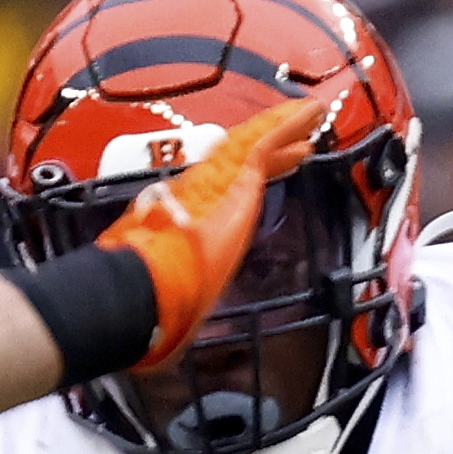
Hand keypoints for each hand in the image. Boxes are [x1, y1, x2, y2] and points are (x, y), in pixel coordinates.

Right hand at [97, 89, 335, 373]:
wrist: (139, 292)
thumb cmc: (148, 302)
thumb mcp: (169, 301)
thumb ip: (176, 306)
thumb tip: (167, 341)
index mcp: (188, 220)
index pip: (223, 191)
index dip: (246, 179)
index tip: (266, 172)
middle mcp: (200, 193)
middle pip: (244, 160)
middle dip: (273, 147)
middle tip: (299, 135)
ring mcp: (215, 181)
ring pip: (257, 143)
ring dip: (286, 126)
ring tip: (313, 112)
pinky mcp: (231, 178)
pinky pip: (264, 143)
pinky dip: (288, 125)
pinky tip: (310, 113)